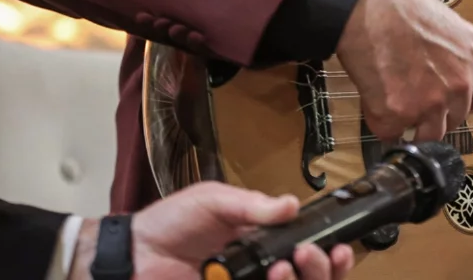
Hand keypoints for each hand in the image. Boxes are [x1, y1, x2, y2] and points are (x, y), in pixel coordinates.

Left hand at [68, 182, 353, 279]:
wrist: (131, 255)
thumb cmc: (170, 224)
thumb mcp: (213, 201)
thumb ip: (252, 205)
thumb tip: (293, 204)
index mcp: (264, 245)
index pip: (310, 255)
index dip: (331, 256)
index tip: (341, 249)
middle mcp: (262, 274)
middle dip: (322, 270)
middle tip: (308, 254)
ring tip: (283, 269)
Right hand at [335, 0, 472, 142]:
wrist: (366, 4)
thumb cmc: (399, 2)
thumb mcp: (446, 21)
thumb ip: (453, 53)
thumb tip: (442, 68)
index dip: (460, 102)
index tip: (446, 101)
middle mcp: (460, 84)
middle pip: (455, 120)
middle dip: (435, 114)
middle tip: (412, 97)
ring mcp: (431, 103)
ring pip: (428, 135)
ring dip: (412, 125)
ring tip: (393, 105)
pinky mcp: (398, 114)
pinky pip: (391, 133)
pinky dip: (382, 122)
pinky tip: (374, 100)